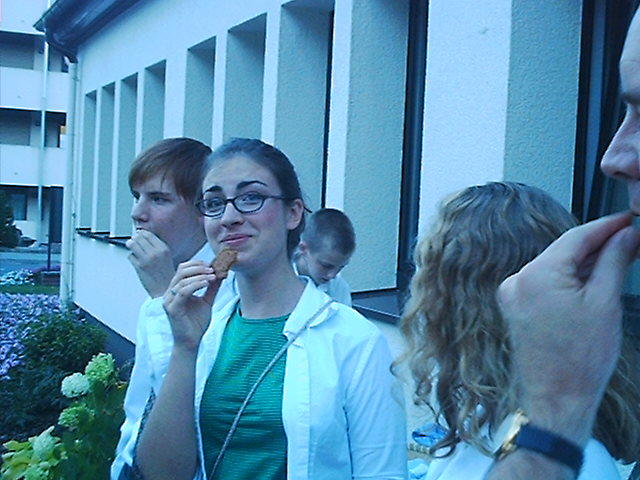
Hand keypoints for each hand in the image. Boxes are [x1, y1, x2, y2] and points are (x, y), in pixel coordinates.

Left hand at [126, 230, 175, 296]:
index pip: (148, 234)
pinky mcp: (139, 267)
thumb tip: (143, 237)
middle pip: (138, 237)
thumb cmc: (166, 275)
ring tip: (133, 249)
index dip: (141, 233)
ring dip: (130, 246)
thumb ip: (157, 246)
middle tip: (134, 242)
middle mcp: (155, 252)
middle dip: (135, 239)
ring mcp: (146, 259)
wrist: (165, 290)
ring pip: (132, 244)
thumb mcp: (166, 256)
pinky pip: (130, 256)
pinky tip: (136, 261)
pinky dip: (131, 257)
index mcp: (163, 249)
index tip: (139, 234)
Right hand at [162, 261, 221, 351]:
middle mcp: (170, 293)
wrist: (191, 341)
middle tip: (212, 269)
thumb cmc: (196, 323)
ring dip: (199, 275)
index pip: (182, 269)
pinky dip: (196, 284)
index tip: (211, 265)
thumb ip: (212, 288)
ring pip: (182, 280)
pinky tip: (206, 283)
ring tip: (212, 276)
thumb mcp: (207, 301)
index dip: (196, 264)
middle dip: (198, 267)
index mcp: (176, 289)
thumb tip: (220, 273)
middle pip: (181, 270)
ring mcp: (169, 300)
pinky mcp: (172, 308)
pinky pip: (183, 291)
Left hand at [497, 212, 639, 442]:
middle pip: (563, 251)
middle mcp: (518, 280)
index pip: (576, 237)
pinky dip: (568, 279)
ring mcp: (513, 295)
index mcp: (536, 274)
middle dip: (597, 246)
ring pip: (555, 267)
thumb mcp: (605, 302)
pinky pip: (545, 283)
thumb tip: (626, 235)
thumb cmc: (579, 359)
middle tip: (630, 240)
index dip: (606, 226)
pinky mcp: (516, 308)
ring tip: (617, 260)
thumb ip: (614, 261)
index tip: (627, 220)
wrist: (558, 398)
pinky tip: (592, 280)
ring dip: (584, 263)